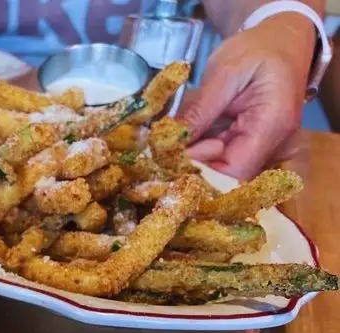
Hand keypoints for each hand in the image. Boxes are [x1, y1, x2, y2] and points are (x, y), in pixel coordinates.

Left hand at [181, 15, 315, 179]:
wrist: (281, 41)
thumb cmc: (256, 50)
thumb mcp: (224, 72)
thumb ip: (199, 111)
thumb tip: (169, 143)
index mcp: (273, 126)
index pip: (234, 171)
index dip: (200, 169)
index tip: (174, 152)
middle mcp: (275, 146)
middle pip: (227, 175)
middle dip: (192, 163)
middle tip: (166, 144)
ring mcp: (266, 149)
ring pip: (220, 169)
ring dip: (194, 156)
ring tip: (176, 134)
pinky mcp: (253, 147)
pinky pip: (222, 158)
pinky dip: (201, 148)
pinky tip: (189, 133)